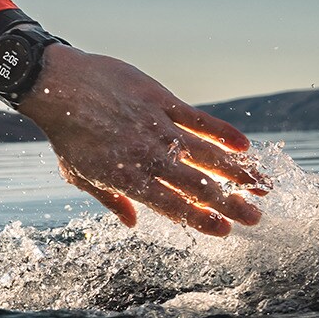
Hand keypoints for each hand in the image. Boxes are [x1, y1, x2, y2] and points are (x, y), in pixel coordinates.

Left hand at [18, 45, 267, 235]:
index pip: (172, 206)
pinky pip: (198, 119)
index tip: (225, 231)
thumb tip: (133, 223)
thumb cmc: (66, 133)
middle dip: (229, 204)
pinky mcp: (160, 100)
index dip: (201, 220)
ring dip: (237, 172)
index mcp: (126, 178)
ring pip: (206, 154)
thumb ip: (110, 199)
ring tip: (262, 186)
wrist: (56, 86)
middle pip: (196, 186)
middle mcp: (145, 156)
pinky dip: (223, 132)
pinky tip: (245, 146)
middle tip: (255, 218)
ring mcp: (156, 127)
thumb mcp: (78, 174)